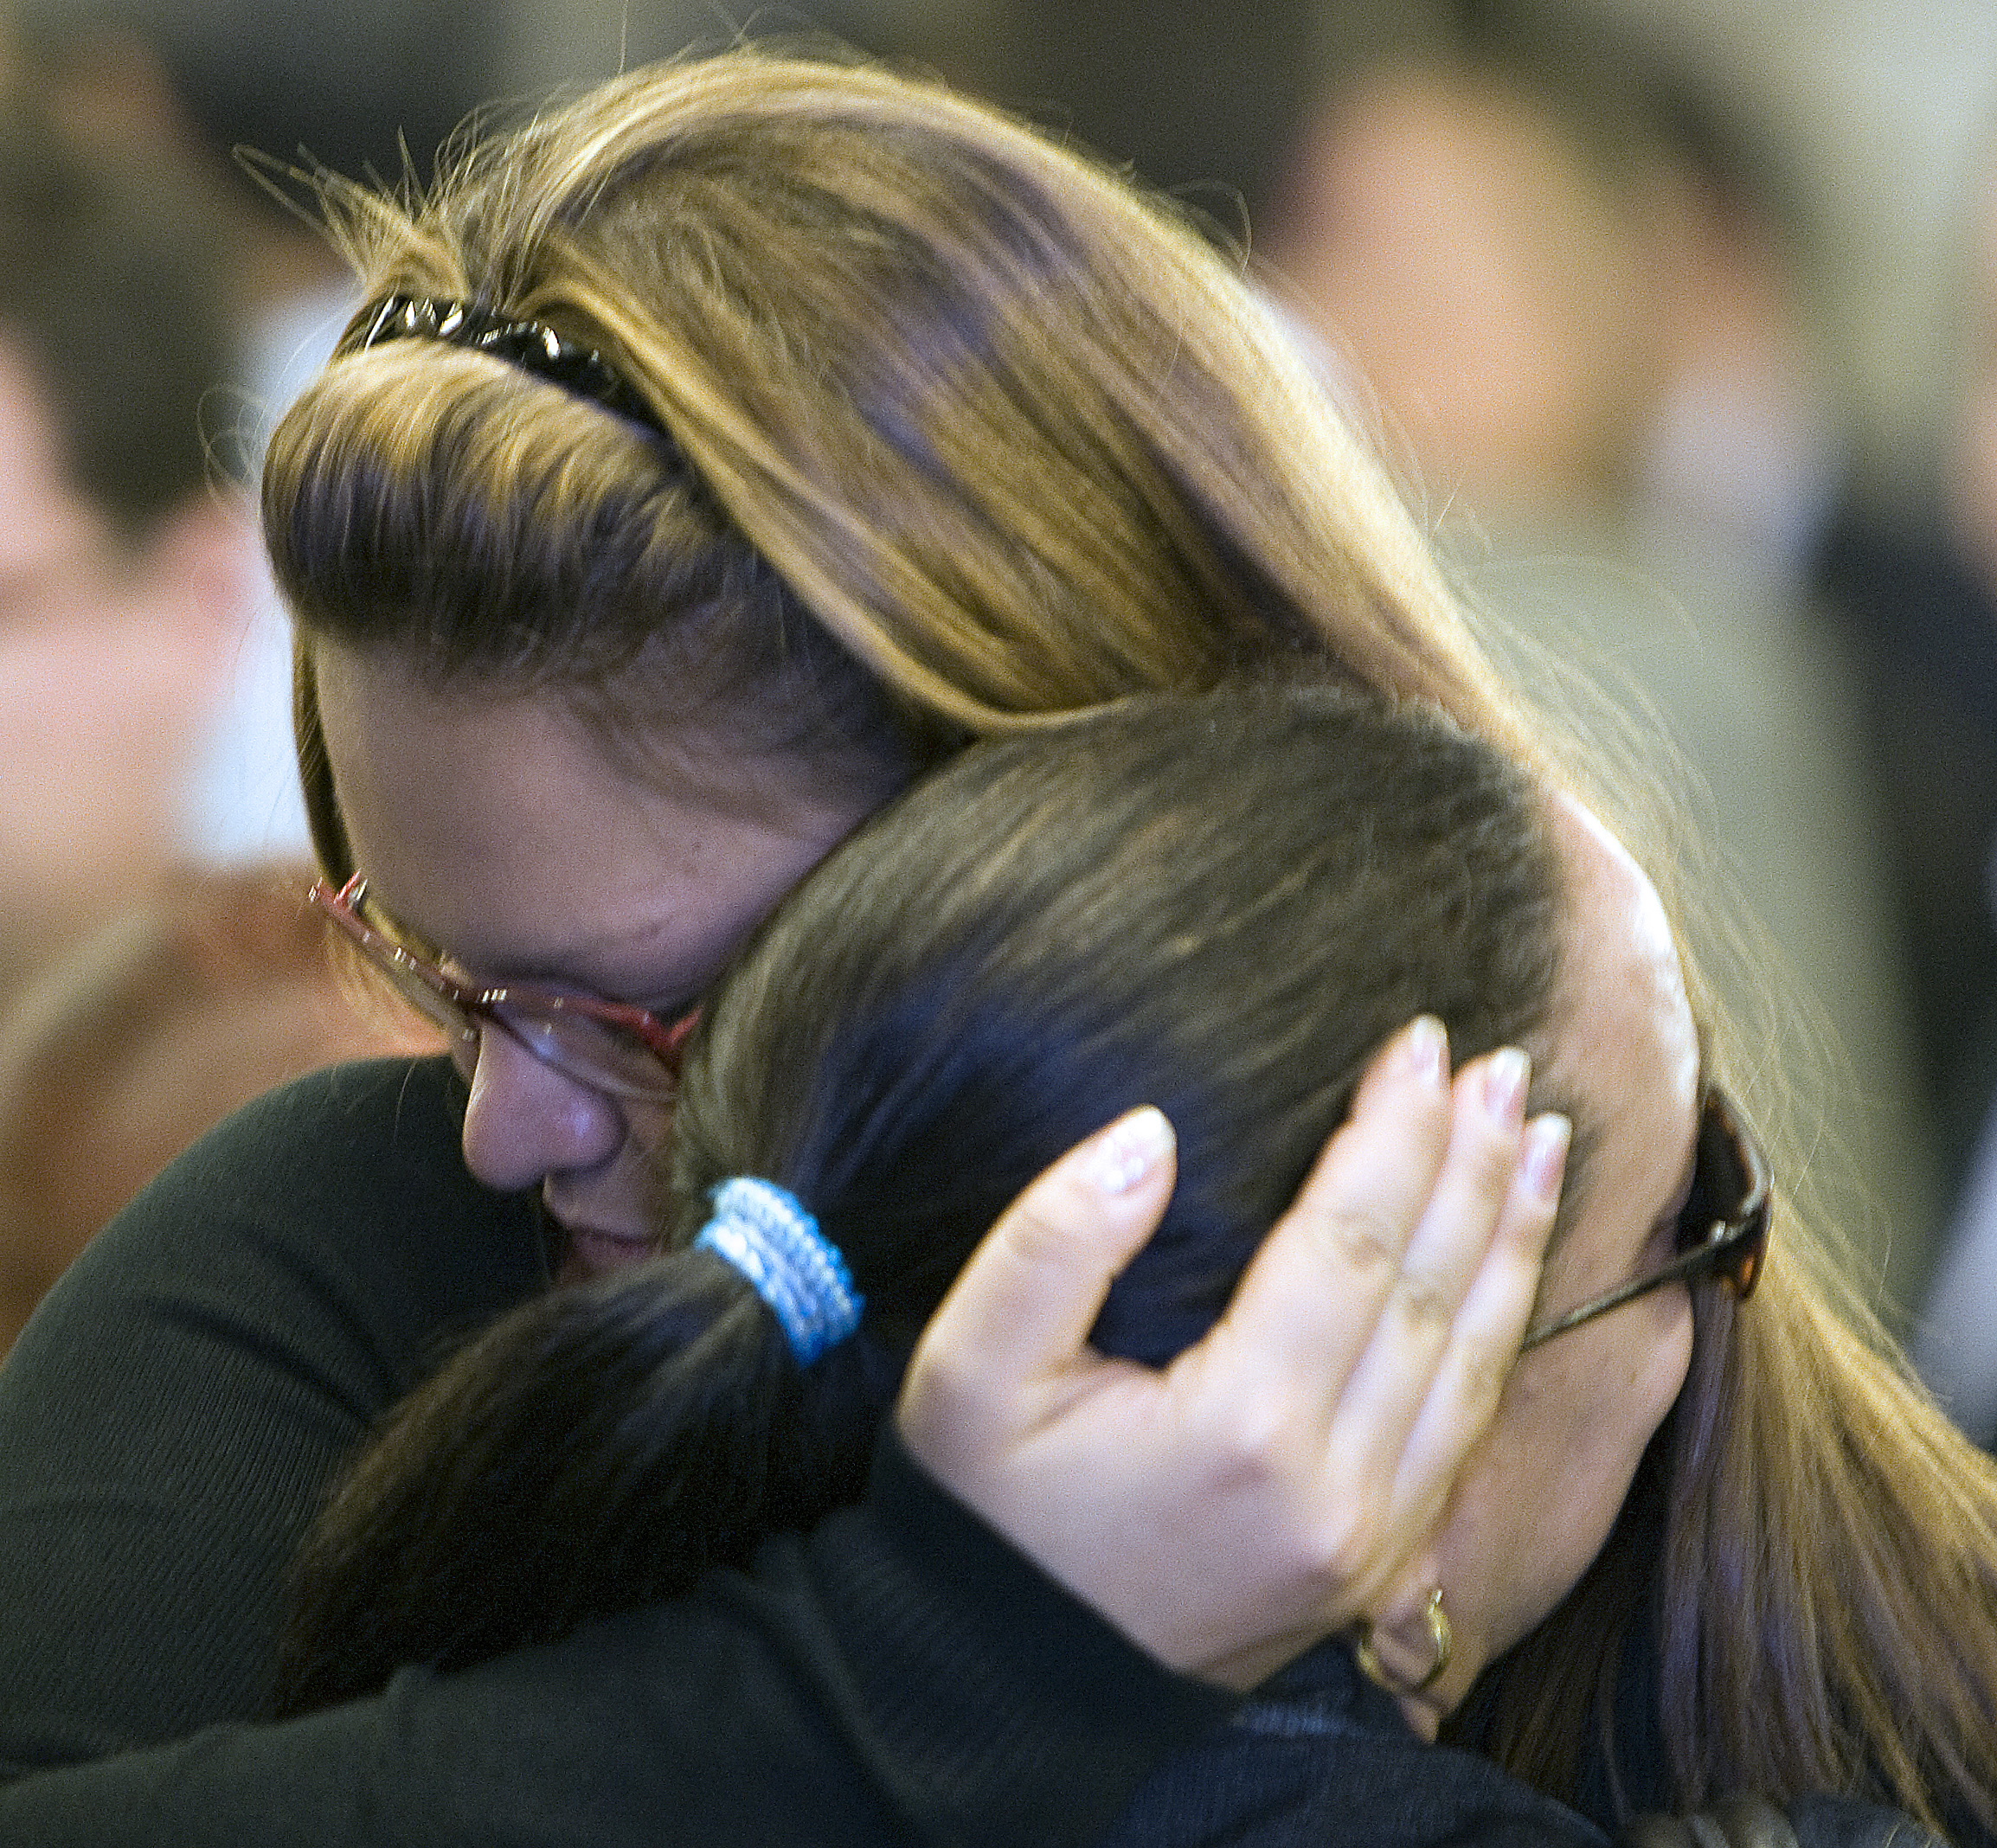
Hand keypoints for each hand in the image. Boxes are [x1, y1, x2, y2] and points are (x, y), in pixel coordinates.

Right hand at [894, 1016, 1568, 1689]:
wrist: (1010, 1679)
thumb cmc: (985, 1513)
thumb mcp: (967, 1368)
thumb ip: (1052, 1242)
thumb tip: (1149, 1136)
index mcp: (1239, 1429)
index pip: (1348, 1243)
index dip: (1392, 1133)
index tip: (1415, 1042)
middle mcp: (1331, 1488)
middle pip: (1431, 1292)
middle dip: (1471, 1164)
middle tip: (1504, 1064)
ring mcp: (1369, 1539)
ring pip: (1474, 1360)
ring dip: (1512, 1238)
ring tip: (1544, 1140)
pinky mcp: (1376, 1564)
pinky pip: (1468, 1426)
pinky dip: (1503, 1328)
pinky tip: (1512, 1265)